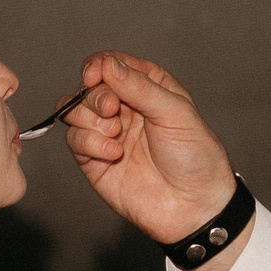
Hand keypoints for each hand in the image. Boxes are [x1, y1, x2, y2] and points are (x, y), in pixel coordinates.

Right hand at [62, 52, 234, 243]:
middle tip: (112, 110)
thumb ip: (140, 87)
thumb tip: (107, 64)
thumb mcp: (175, 112)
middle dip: (95, 96)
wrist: (193, 206)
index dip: (98, 66)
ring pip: (74, 112)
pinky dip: (88, 143)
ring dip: (89, 119)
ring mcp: (108, 134)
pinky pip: (75, 141)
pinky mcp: (95, 161)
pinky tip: (112, 153)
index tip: (95, 76)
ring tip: (115, 135)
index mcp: (147, 88)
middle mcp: (124, 108)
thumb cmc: (195, 157)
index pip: (111, 64)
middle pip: (89, 87)